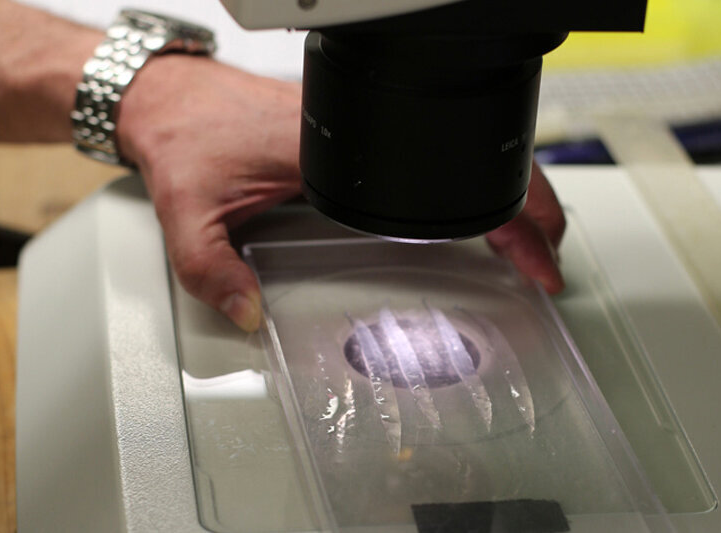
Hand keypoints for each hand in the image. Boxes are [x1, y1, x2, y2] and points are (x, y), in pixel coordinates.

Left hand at [117, 55, 564, 332]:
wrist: (172, 94)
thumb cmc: (188, 134)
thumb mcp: (190, 209)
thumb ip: (210, 268)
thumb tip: (249, 313)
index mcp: (336, 148)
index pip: (449, 181)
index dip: (508, 218)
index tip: (533, 255)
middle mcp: (361, 131)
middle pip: (477, 164)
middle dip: (530, 214)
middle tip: (548, 262)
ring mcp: (366, 128)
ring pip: (464, 155)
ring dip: (509, 196)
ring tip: (531, 240)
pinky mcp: (360, 130)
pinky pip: (437, 154)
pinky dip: (473, 186)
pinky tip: (480, 212)